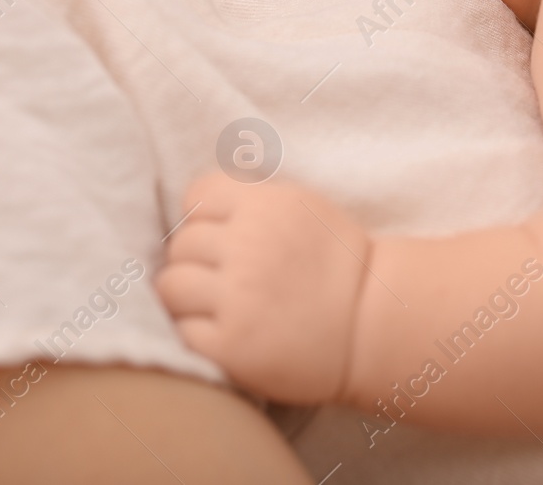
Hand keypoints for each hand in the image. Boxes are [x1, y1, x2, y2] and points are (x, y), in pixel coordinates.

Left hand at [156, 172, 370, 404]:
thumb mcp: (303, 208)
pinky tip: (222, 333)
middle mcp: (248, 246)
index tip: (221, 237)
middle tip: (224, 279)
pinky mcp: (231, 346)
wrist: (371, 325)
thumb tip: (193, 207)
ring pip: (171, 286)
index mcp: (266, 206)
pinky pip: (181, 331)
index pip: (196, 196)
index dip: (203, 217)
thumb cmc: (336, 265)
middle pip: (181, 244)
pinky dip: (195, 333)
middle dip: (197, 260)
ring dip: (186, 297)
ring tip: (215, 307)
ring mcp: (238, 298)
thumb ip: (252, 202)